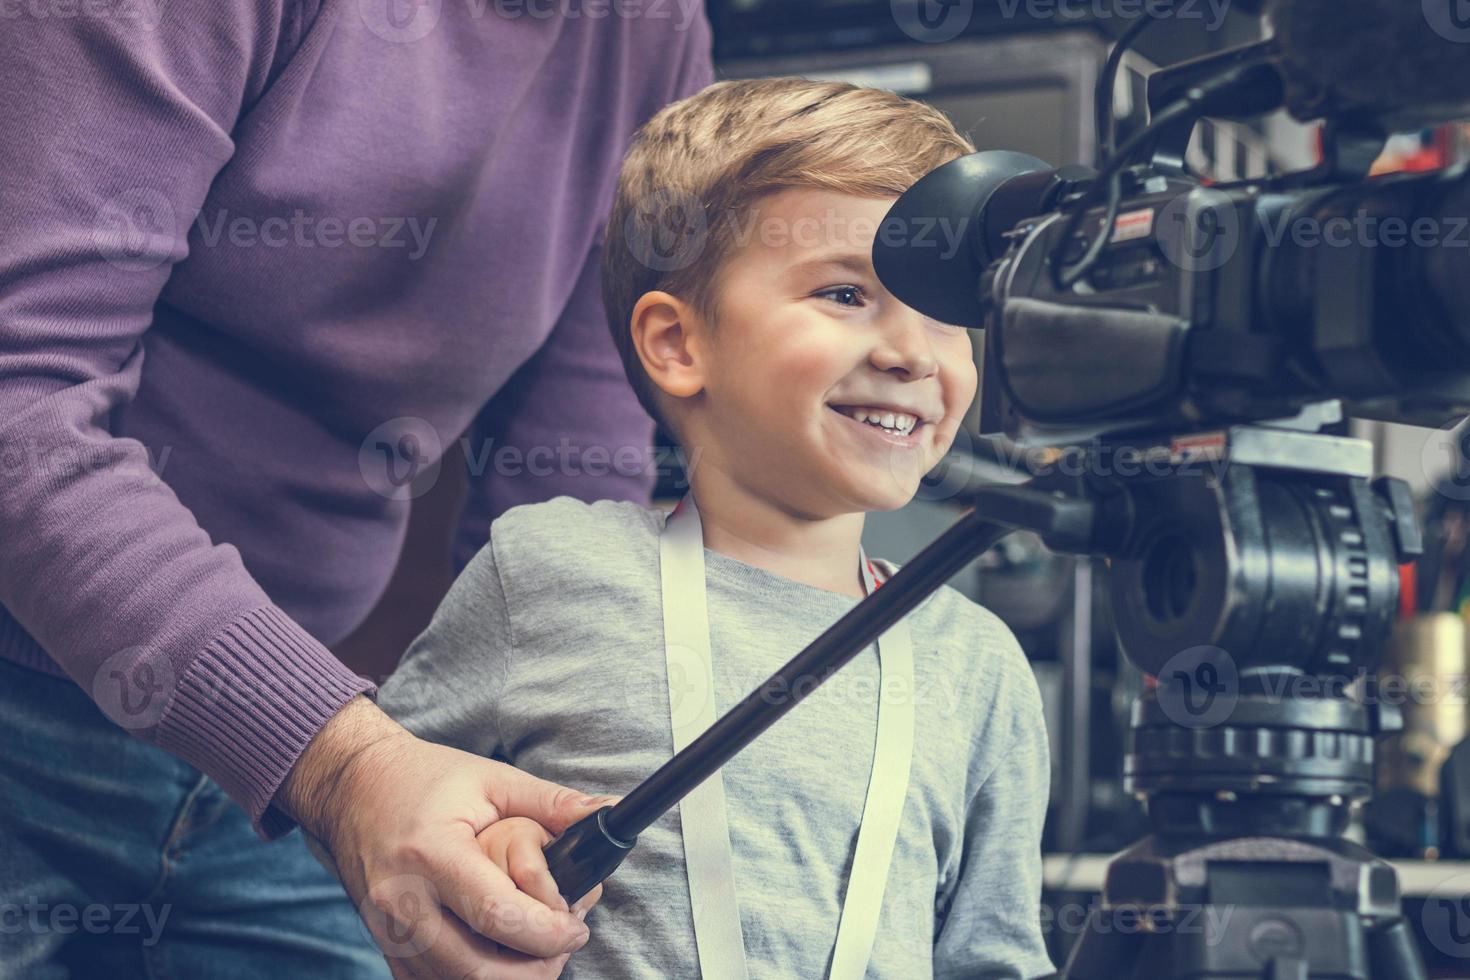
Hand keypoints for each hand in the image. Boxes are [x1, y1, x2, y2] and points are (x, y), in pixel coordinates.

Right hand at [277, 696, 612, 978]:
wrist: (352, 788)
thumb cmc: (423, 779)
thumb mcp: (492, 779)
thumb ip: (551, 803)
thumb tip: (606, 813)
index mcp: (432, 853)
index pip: (496, 914)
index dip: (547, 931)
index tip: (576, 926)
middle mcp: (402, 899)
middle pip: (475, 967)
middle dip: (532, 967)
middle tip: (563, 945)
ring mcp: (387, 929)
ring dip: (504, 979)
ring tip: (537, 951)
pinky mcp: (384, 946)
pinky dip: (469, 979)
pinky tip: (498, 956)